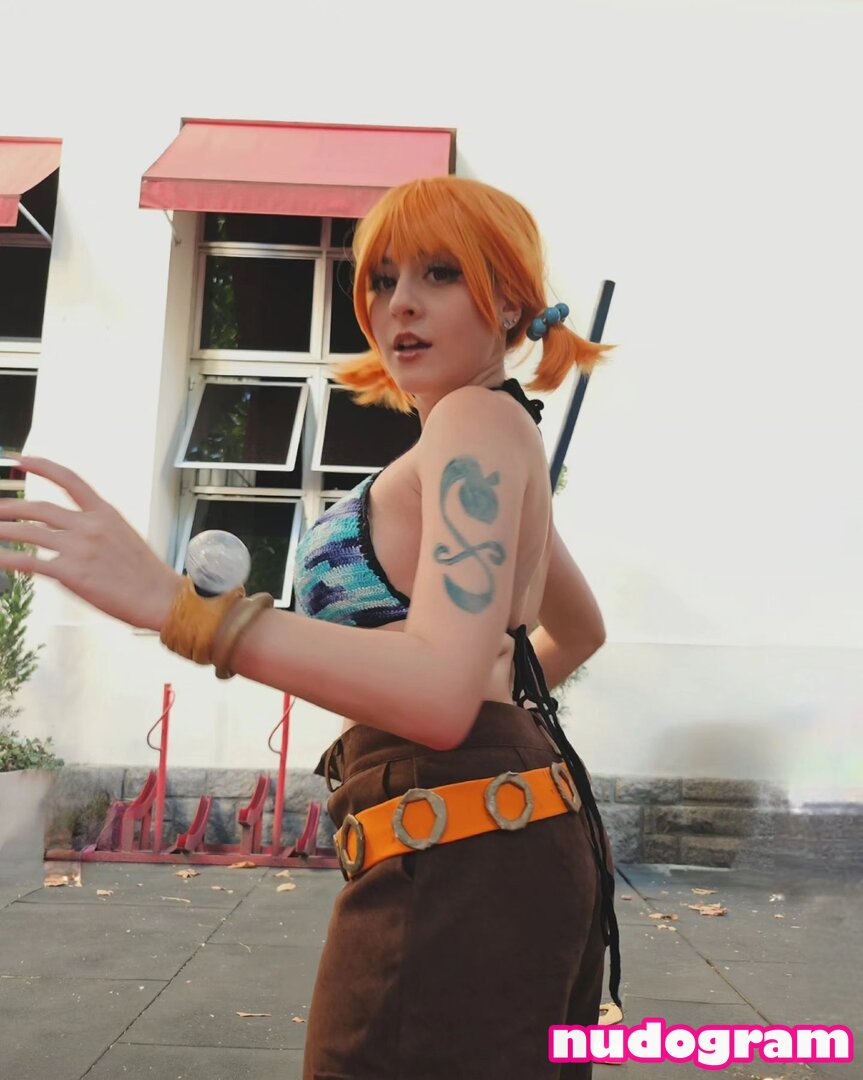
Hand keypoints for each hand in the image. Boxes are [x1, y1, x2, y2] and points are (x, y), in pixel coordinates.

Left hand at [0, 456, 181, 631]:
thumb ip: (96, 529)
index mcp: (105, 513)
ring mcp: (79, 548)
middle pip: (40, 508)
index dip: (43, 467)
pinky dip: (8, 560)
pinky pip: (30, 562)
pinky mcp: (71, 572)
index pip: (69, 480)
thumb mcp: (125, 537)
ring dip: (3, 531)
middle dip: (11, 507)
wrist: (159, 597)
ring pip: (29, 532)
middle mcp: (90, 525)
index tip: (23, 460)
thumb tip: (69, 532)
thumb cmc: (145, 574)